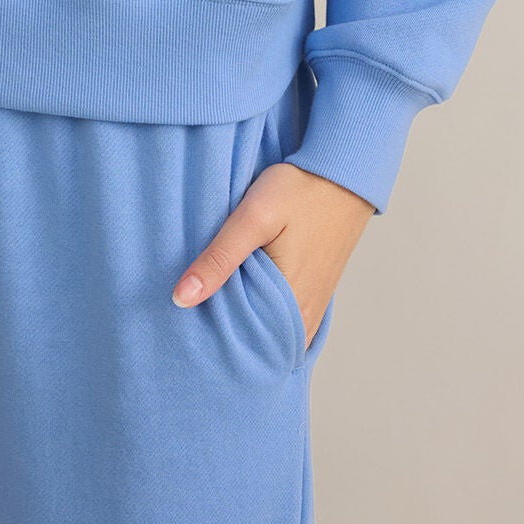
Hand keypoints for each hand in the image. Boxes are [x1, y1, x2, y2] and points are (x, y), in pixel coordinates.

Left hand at [171, 162, 374, 345]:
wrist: (343, 176)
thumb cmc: (300, 193)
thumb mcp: (253, 218)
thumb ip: (219, 259)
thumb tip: (181, 298)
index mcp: (289, 310)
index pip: (240, 346)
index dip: (210, 338)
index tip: (185, 326)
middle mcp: (304, 321)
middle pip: (254, 343)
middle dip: (224, 334)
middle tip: (194, 314)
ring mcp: (311, 311)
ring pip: (267, 332)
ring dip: (243, 323)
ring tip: (214, 304)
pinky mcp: (314, 297)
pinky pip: (282, 320)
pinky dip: (261, 313)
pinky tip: (242, 295)